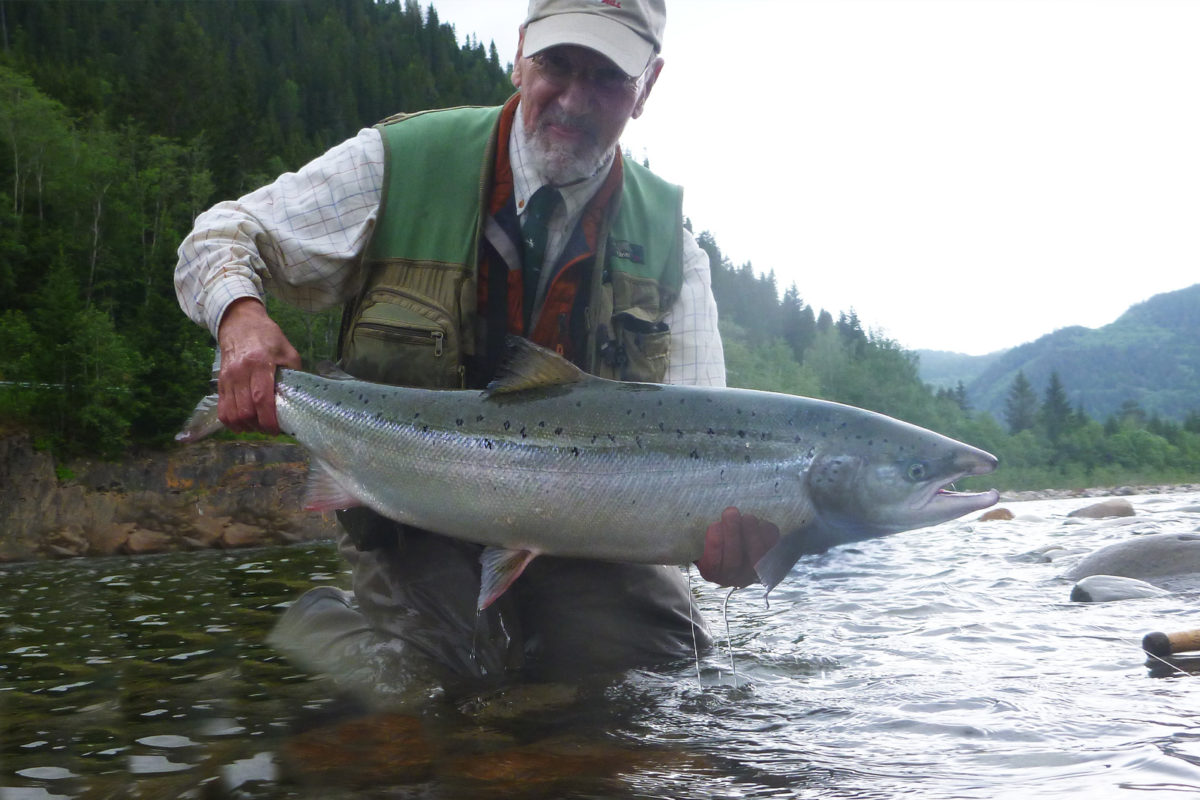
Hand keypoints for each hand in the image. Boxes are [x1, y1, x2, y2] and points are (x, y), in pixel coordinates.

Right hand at [216, 298, 301, 433]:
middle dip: (258, 425)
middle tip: (269, 428)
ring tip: (257, 426)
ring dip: (245, 426)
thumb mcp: (288, 351)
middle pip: (245, 410)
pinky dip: (231, 422)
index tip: (275, 430)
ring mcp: (228, 378)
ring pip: (232, 413)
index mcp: (260, 364)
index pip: (262, 398)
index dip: (268, 419)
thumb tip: (299, 395)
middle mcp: (240, 373)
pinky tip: (242, 424)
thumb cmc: (267, 337)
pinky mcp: (220, 382)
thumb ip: (293, 372)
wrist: (239, 324)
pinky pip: (222, 409)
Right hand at [695, 507, 780, 587]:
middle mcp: (733, 578)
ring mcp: (754, 572)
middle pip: (734, 562)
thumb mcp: (700, 537)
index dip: (714, 546)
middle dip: (732, 534)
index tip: (714, 525)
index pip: (712, 565)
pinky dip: (769, 536)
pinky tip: (761, 522)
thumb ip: (698, 532)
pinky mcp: (771, 561)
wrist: (736, 542)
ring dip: (752, 535)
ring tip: (747, 517)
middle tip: (730, 512)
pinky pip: (773, 551)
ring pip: (755, 559)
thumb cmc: (714, 536)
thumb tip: (694, 515)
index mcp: (712, 572)